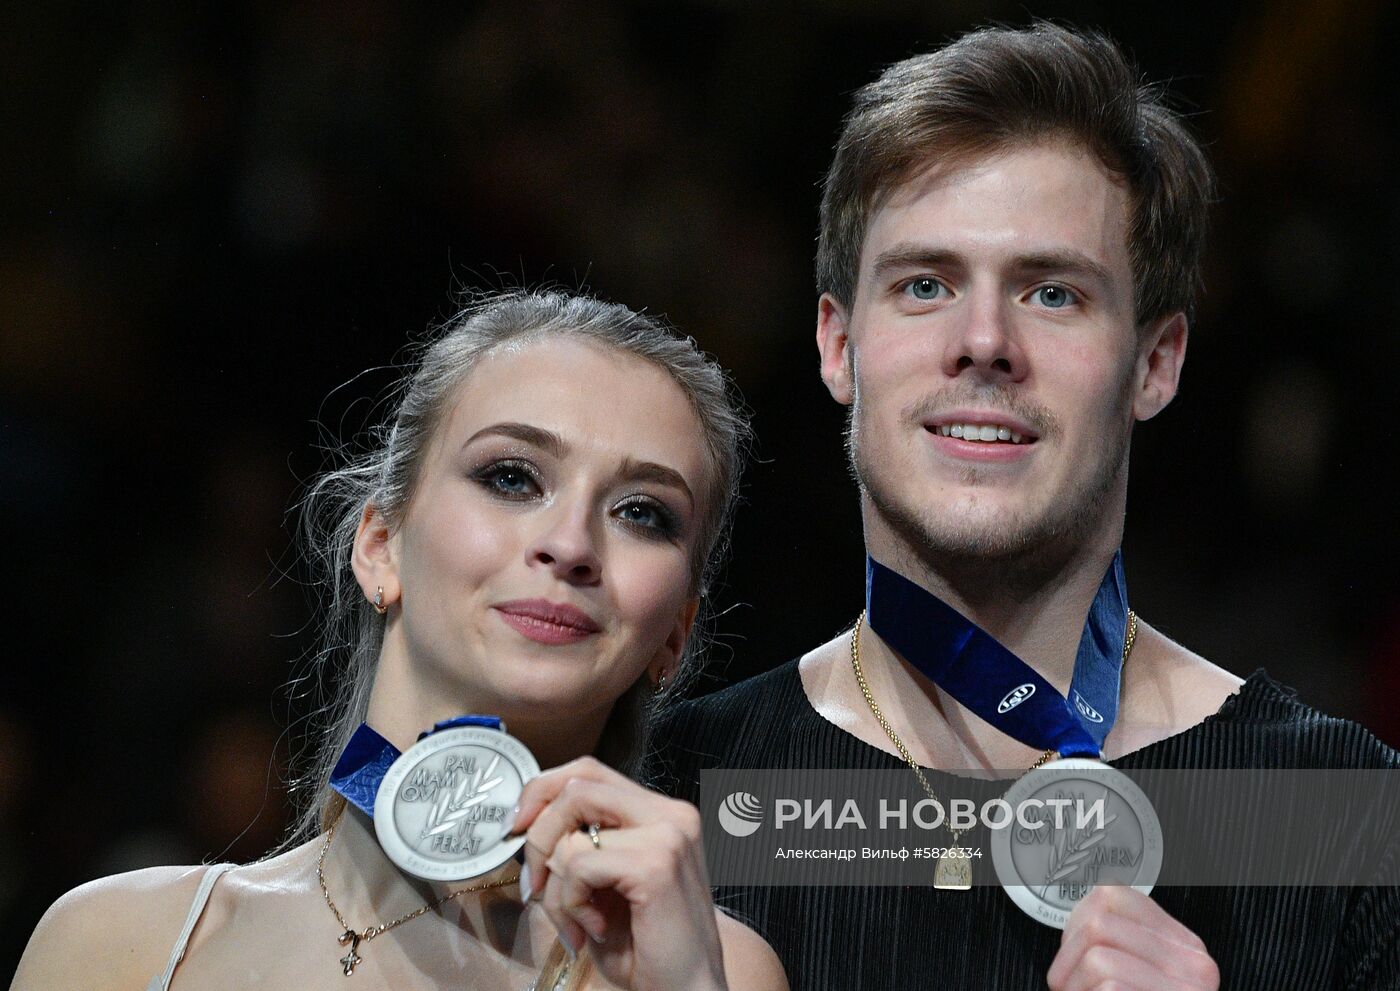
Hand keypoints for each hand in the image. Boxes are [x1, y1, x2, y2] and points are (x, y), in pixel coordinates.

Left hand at [511, 756, 726, 990]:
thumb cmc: (646, 948)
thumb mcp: (606, 885)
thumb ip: (582, 845)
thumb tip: (525, 824)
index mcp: (662, 813)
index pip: (589, 772)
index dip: (543, 792)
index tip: (517, 830)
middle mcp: (671, 814)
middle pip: (576, 786)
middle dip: (538, 836)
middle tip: (533, 885)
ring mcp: (668, 834)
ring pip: (572, 834)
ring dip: (556, 889)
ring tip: (576, 924)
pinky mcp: (656, 865)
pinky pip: (579, 866)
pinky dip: (571, 904)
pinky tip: (594, 930)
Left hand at [1047, 886, 1218, 990]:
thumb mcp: (1138, 975)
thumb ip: (1121, 945)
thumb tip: (1081, 919)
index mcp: (1184, 946)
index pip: (1113, 896)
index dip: (1076, 922)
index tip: (1075, 951)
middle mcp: (1194, 965)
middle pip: (1099, 923)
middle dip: (1067, 958)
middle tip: (1070, 986)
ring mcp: (1185, 990)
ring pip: (1099, 956)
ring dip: (1074, 984)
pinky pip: (1109, 987)